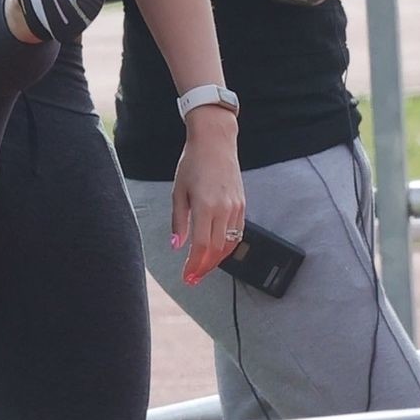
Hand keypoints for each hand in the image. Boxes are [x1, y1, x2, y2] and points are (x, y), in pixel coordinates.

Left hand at [170, 109, 244, 285]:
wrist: (216, 142)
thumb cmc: (192, 163)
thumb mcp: (178, 191)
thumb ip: (179, 221)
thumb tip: (177, 246)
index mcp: (205, 206)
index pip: (201, 246)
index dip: (194, 265)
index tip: (187, 276)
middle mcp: (224, 209)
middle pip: (216, 249)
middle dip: (204, 267)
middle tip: (192, 278)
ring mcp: (236, 207)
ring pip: (229, 244)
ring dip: (216, 260)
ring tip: (202, 268)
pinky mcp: (242, 204)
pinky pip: (237, 233)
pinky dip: (226, 246)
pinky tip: (215, 252)